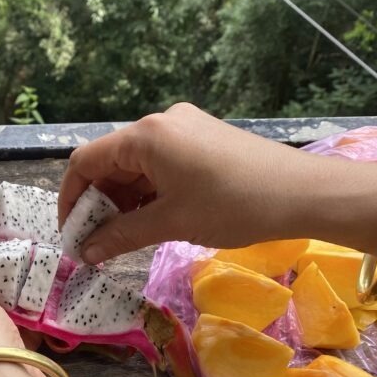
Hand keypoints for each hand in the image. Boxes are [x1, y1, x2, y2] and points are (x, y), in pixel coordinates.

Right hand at [59, 103, 313, 263]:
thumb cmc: (234, 205)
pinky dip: (148, 193)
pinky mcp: (202, 140)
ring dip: (123, 201)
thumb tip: (85, 252)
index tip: (72, 235)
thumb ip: (121, 235)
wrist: (305, 193)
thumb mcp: (171, 222)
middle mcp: (160, 124)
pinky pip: (160, 165)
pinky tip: (153, 220)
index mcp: (146, 135)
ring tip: (124, 238)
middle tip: (97, 243)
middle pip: (110, 162)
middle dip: (98, 203)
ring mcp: (183, 129)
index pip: (86, 161)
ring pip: (135, 166)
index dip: (71, 199)